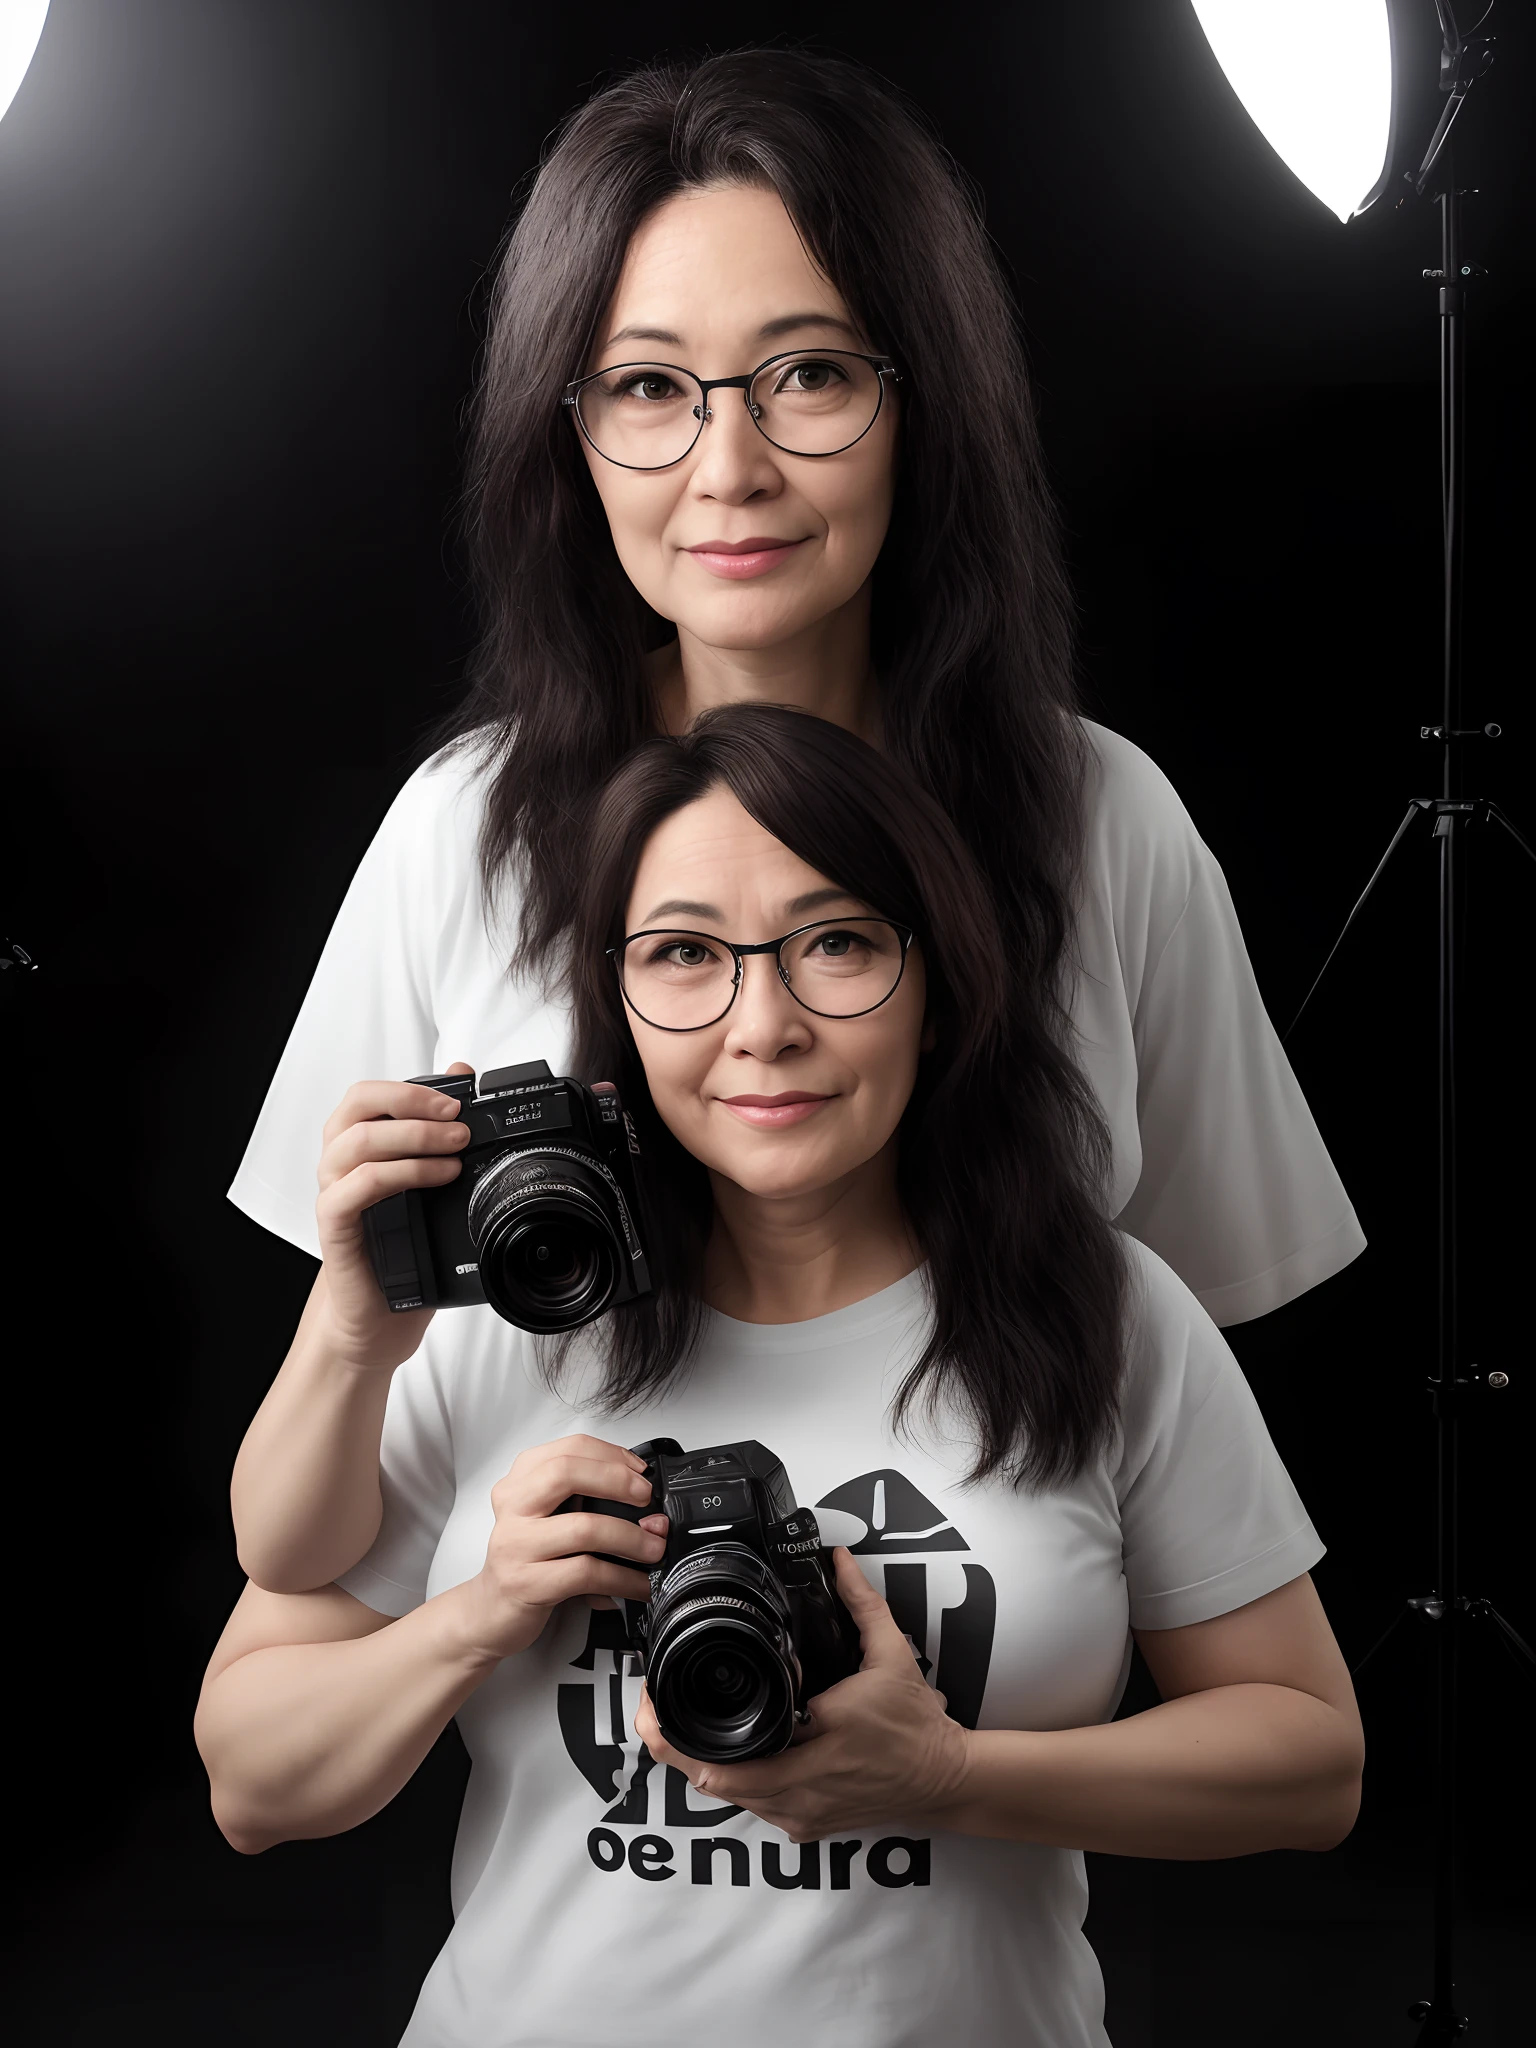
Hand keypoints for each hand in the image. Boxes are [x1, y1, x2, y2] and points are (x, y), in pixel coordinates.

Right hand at [311, 1062, 475, 1370]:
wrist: (379, 1318)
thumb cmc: (403, 1249)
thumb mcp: (431, 1185)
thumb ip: (441, 1133)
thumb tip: (464, 1078)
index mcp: (358, 1147)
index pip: (370, 1094)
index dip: (411, 1087)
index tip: (458, 1094)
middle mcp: (339, 1164)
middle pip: (357, 1107)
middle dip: (411, 1102)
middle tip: (458, 1119)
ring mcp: (334, 1194)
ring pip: (356, 1143)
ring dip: (413, 1139)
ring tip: (456, 1150)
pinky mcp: (335, 1228)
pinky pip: (353, 1189)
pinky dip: (397, 1175)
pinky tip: (435, 1178)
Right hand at [455, 1436, 668, 1662]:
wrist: (491, 1610)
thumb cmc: (530, 1559)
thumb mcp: (551, 1519)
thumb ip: (586, 1501)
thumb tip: (648, 1506)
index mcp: (520, 1481)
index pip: (569, 1448)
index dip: (612, 1455)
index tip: (641, 1472)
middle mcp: (513, 1506)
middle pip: (566, 1473)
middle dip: (617, 1481)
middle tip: (647, 1499)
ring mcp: (516, 1544)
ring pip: (583, 1528)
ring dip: (631, 1538)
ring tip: (656, 1548)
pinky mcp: (526, 1583)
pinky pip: (586, 1574)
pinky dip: (623, 1578)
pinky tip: (640, 1584)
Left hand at [635, 1548, 971, 1843]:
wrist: (944, 1780)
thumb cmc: (917, 1722)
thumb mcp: (892, 1653)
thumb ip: (861, 1603)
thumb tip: (838, 1559)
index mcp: (819, 1743)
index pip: (730, 1757)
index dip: (683, 1733)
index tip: (660, 1697)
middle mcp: (803, 1789)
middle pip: (712, 1781)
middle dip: (674, 1746)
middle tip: (653, 1706)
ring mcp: (801, 1814)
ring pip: (727, 1798)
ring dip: (701, 1762)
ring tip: (679, 1719)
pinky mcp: (804, 1826)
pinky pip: (752, 1806)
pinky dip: (732, 1778)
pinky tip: (723, 1746)